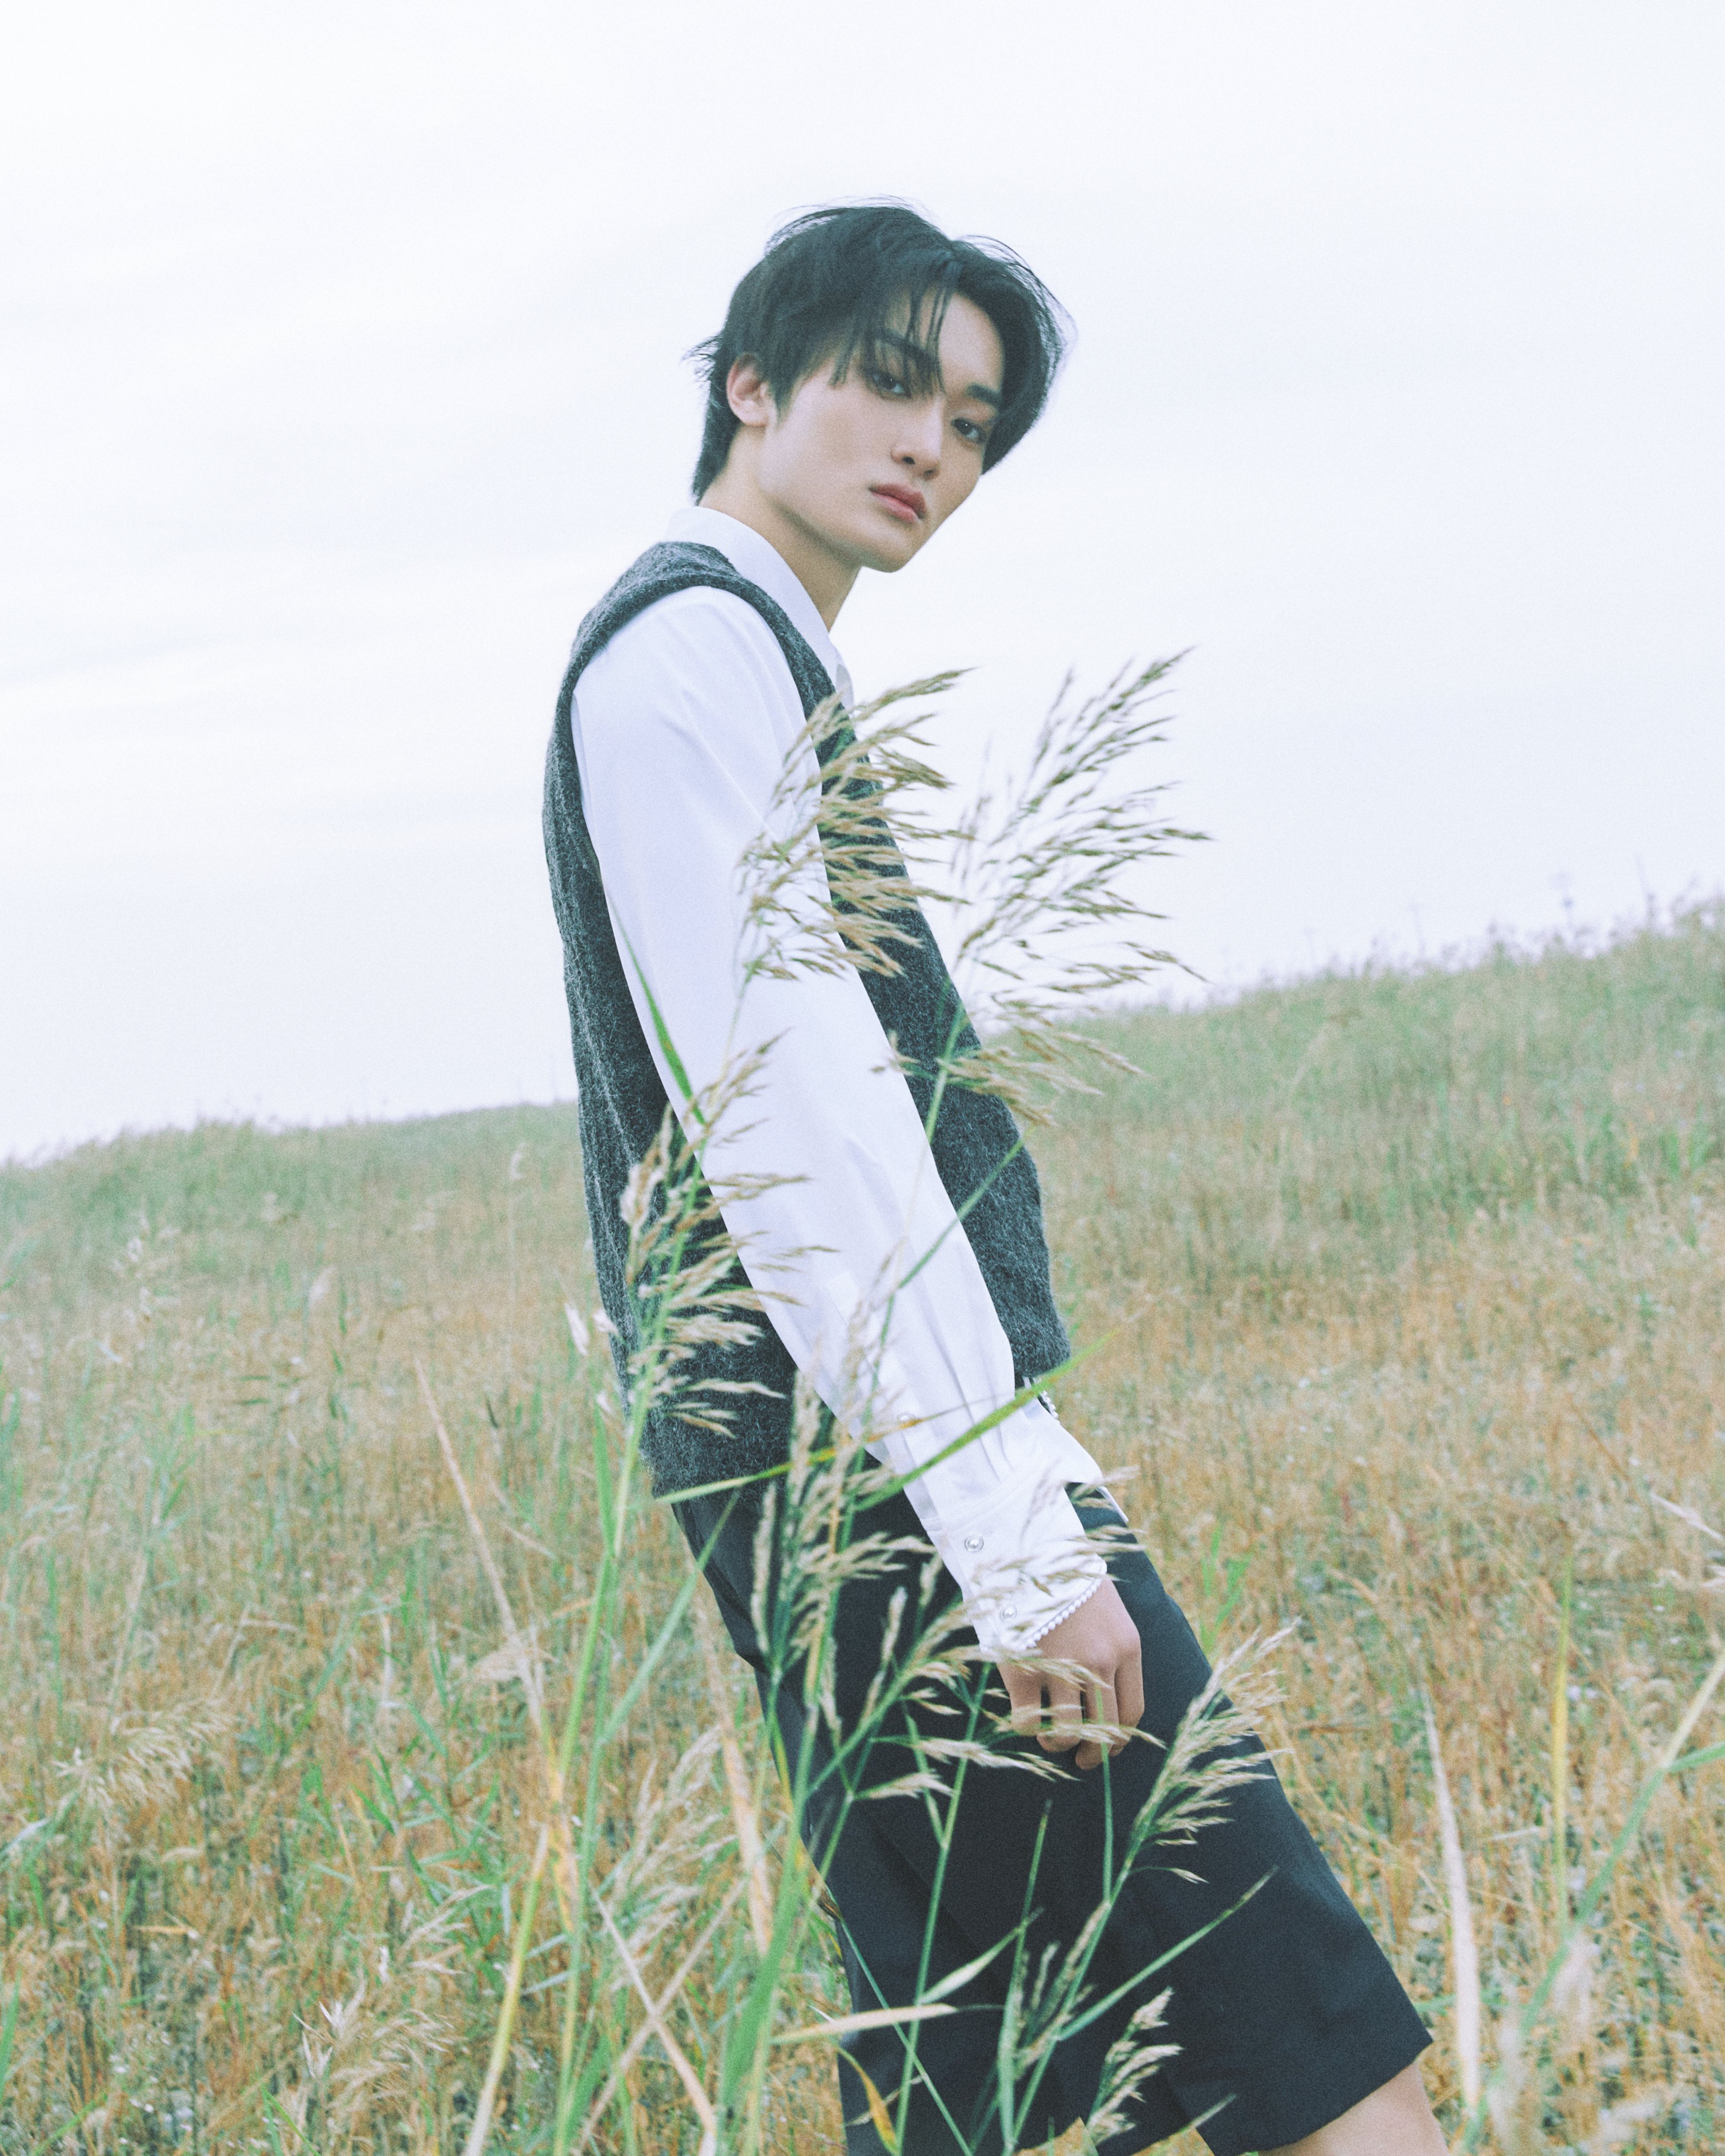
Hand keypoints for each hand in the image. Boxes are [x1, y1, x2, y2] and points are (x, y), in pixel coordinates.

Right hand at [997, 1580, 1144, 1770]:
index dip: (1119, 1739)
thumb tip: (1103, 1698)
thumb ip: (1110, 1649)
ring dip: (1058, 1744)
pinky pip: (1029, 1721)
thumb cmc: (1067, 1579)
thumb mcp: (1106, 1610)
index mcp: (1126, 1647)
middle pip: (1104, 1731)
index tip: (1106, 1747)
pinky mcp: (1026, 1669)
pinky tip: (1025, 1719)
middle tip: (1081, 1760)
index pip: (1132, 1711)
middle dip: (1092, 1754)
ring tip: (1050, 1739)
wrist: (1029, 1548)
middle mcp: (1100, 1662)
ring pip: (1067, 1733)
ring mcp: (1062, 1667)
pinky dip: (1028, 1729)